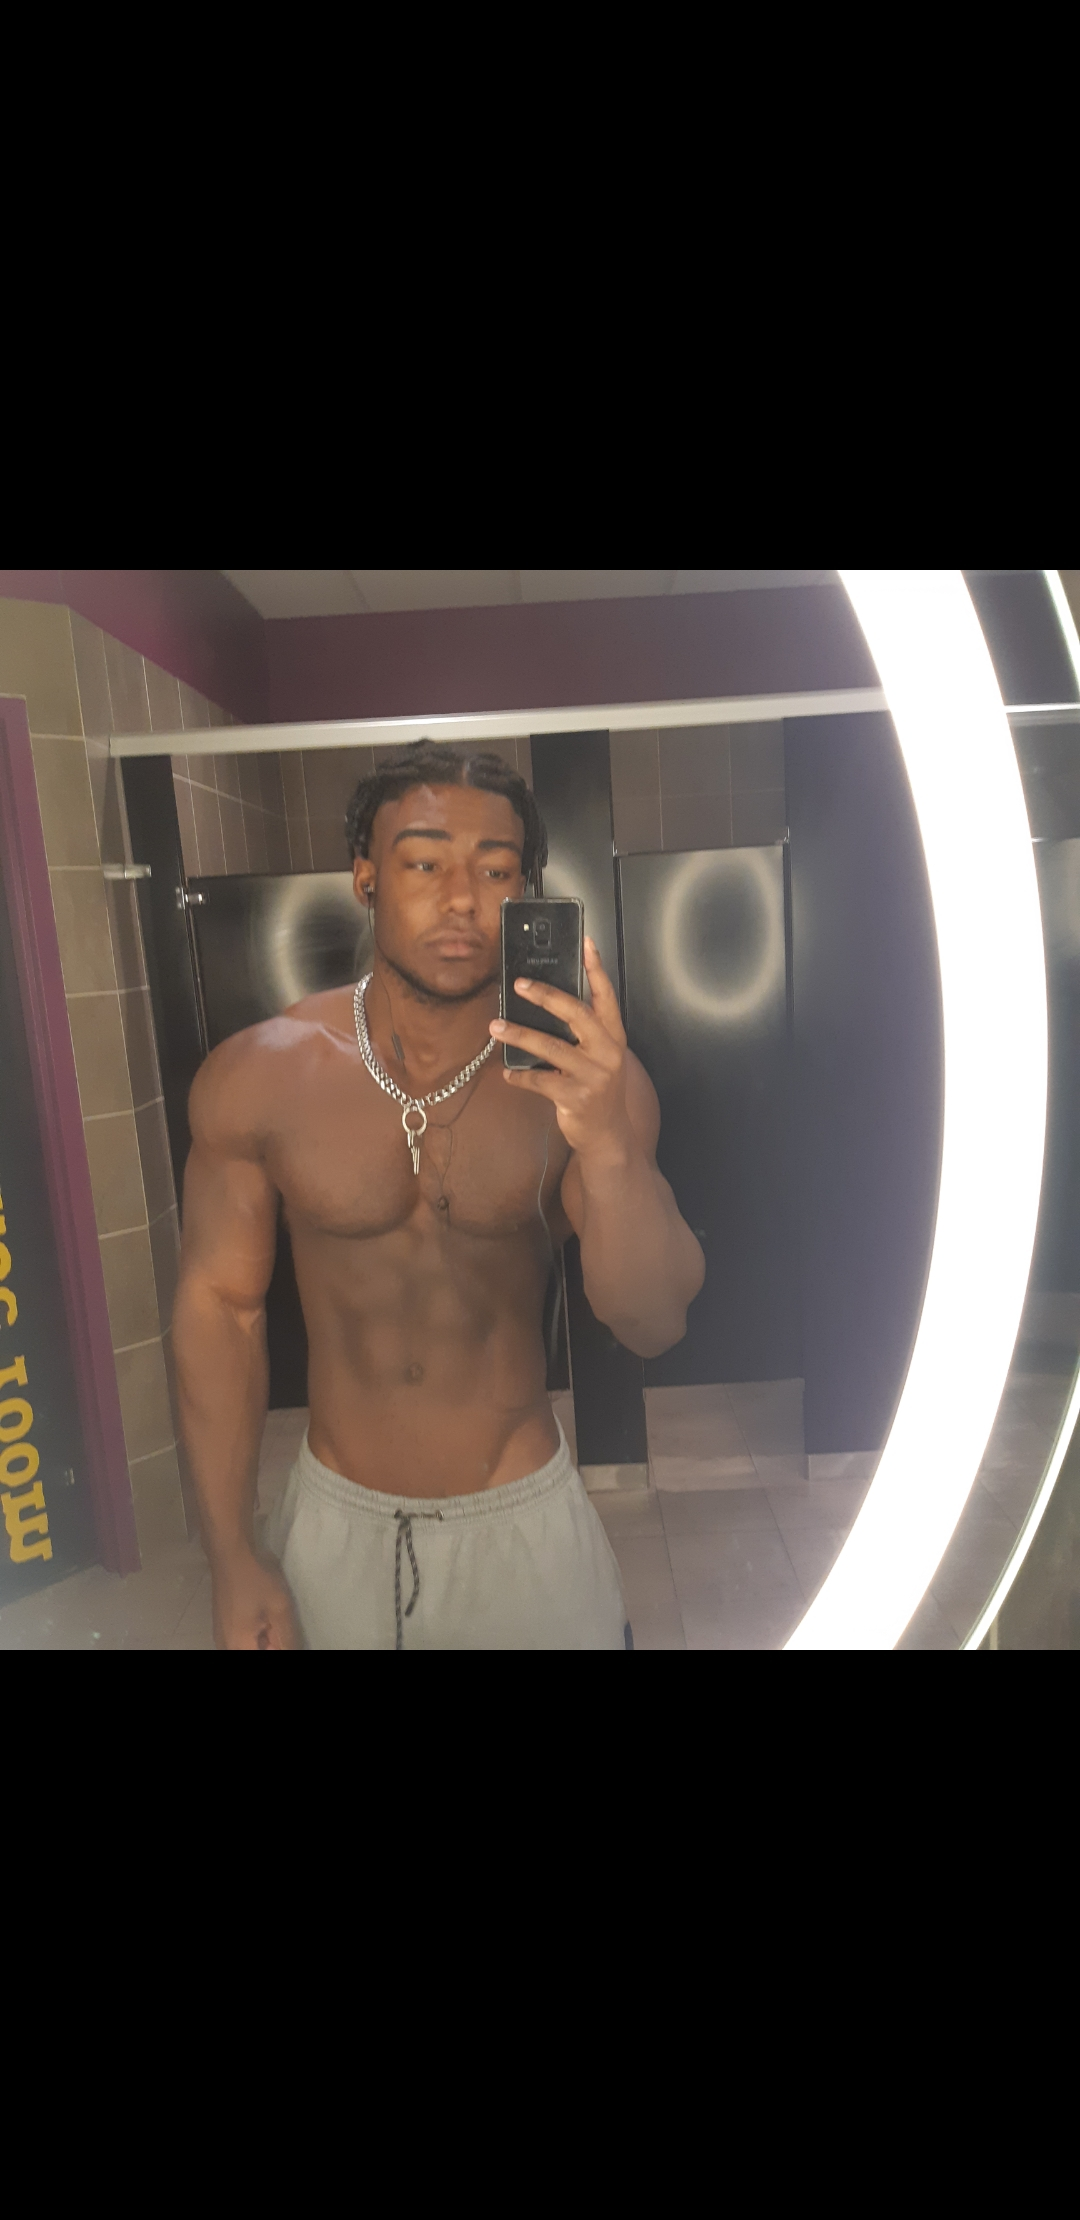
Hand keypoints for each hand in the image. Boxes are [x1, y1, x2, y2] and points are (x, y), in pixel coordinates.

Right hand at [211, 1548, 300, 1650]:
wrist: (230, 1554)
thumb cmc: (255, 1580)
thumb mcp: (280, 1610)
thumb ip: (287, 1639)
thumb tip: (292, 1650)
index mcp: (239, 1646)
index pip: (267, 1655)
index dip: (280, 1646)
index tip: (282, 1629)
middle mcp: (226, 1646)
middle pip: (256, 1651)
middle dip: (272, 1644)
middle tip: (277, 1622)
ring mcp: (222, 1637)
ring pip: (250, 1645)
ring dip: (266, 1639)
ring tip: (271, 1617)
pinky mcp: (223, 1627)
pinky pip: (243, 1639)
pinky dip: (257, 1633)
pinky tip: (263, 1615)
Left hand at [489, 937, 631, 1160]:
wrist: (608, 1134)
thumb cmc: (598, 1089)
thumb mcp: (600, 1057)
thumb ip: (583, 1034)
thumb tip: (545, 1005)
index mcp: (614, 1037)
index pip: (607, 996)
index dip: (596, 969)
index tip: (586, 942)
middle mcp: (607, 1053)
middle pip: (576, 1014)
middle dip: (546, 996)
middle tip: (520, 984)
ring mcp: (593, 1076)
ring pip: (550, 1047)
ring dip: (519, 1035)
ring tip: (496, 1026)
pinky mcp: (575, 1097)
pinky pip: (540, 1080)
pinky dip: (520, 1075)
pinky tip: (508, 1073)